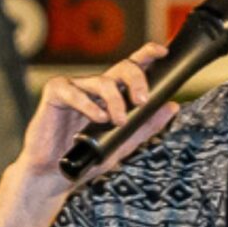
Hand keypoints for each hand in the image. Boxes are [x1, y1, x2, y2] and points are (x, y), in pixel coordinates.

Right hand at [16, 42, 179, 186]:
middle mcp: (96, 86)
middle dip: (137, 80)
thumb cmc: (87, 156)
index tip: (162, 52)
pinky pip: (73, 91)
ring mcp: (75, 87)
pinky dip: (88, 105)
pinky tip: (98, 118)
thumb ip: (146, 125)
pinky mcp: (55, 93)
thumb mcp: (123, 142)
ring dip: (115, 101)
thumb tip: (173, 107)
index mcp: (113, 94)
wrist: (55, 174)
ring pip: (102, 81)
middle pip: (122, 67)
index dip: (147, 55)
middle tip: (142, 101)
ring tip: (118, 121)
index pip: (132, 68)